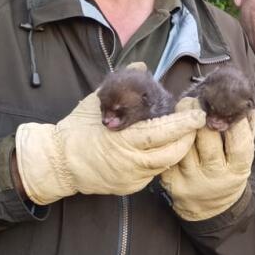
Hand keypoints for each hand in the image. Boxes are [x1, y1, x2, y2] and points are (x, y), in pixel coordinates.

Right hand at [14, 86, 203, 205]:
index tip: (197, 114)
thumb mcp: (96, 103)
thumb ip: (121, 87)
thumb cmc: (76, 130)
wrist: (58, 163)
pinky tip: (164, 149)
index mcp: (123, 140)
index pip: (161, 133)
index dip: (182, 124)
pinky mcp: (130, 188)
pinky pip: (153, 174)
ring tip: (184, 134)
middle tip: (196, 122)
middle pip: (171, 152)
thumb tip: (140, 66)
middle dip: (188, 137)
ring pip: (165, 165)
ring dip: (177, 149)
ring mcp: (131, 178)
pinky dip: (161, 160)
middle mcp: (130, 163)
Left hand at [159, 112, 254, 222]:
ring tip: (184, 106)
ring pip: (185, 142)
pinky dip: (169, 136)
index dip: (232, 119)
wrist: (210, 207)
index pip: (238, 141)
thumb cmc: (228, 171)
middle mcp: (215, 176)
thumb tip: (247, 103)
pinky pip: (169, 152)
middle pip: (207, 138)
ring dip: (181, 120)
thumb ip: (246, 130)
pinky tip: (171, 125)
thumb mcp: (242, 156)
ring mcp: (192, 180)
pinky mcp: (171, 181)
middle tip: (196, 99)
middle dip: (200, 113)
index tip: (224, 103)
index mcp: (238, 169)